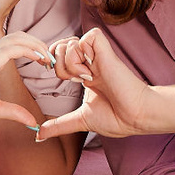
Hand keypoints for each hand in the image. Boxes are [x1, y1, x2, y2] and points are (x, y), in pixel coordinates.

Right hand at [0, 32, 58, 131]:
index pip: (15, 43)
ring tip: (48, 59)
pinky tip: (38, 58)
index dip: (33, 48)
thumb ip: (13, 112)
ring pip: (16, 38)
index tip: (46, 63)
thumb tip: (31, 121)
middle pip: (18, 36)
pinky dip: (28, 50)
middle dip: (38, 43)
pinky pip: (11, 49)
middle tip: (51, 60)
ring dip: (36, 45)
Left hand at [35, 28, 155, 139]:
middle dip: (58, 63)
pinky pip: (86, 38)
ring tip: (86, 78)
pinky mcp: (106, 52)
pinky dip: (83, 54)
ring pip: (70, 42)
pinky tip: (91, 71)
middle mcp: (89, 62)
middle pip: (61, 46)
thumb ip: (59, 125)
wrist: (135, 117)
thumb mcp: (81, 120)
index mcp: (84, 74)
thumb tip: (38, 136)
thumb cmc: (116, 118)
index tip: (65, 82)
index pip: (60, 55)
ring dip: (71, 64)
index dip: (54, 64)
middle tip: (73, 80)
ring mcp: (97, 56)